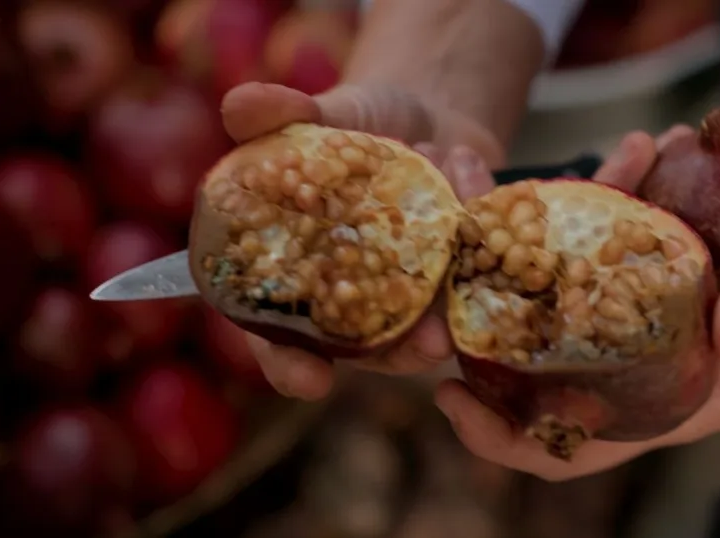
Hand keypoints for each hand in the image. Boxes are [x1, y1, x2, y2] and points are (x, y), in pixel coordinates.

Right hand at [219, 80, 511, 398]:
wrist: (423, 113)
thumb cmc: (354, 128)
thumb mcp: (321, 117)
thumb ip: (280, 118)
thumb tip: (237, 104)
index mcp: (307, 279)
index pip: (286, 343)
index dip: (292, 367)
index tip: (311, 383)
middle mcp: (362, 299)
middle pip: (377, 351)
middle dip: (406, 351)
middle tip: (432, 340)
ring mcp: (420, 294)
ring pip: (441, 318)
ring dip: (452, 280)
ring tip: (455, 219)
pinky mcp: (468, 272)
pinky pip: (482, 261)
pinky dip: (475, 206)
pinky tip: (463, 159)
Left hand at [434, 126, 719, 481]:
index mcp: (655, 399)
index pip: (563, 442)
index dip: (502, 434)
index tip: (451, 397)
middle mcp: (629, 356)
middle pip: (538, 342)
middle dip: (500, 287)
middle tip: (475, 222)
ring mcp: (634, 305)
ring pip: (572, 270)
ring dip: (576, 205)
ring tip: (621, 149)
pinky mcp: (651, 261)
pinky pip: (617, 226)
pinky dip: (634, 181)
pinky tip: (661, 142)